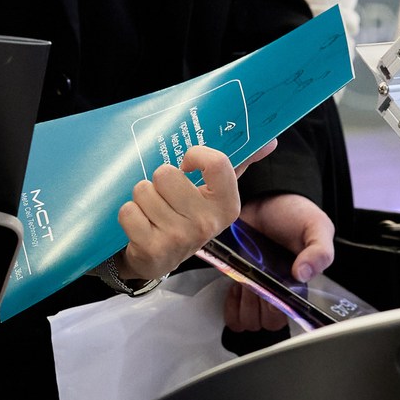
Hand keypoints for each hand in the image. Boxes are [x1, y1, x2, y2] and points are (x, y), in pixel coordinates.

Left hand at [112, 145, 240, 284]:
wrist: (159, 258)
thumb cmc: (187, 215)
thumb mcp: (214, 193)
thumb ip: (241, 163)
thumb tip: (270, 141)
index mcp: (227, 206)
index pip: (216, 163)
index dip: (195, 155)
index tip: (186, 163)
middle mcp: (207, 224)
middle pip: (166, 174)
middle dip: (158, 182)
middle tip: (165, 198)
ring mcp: (180, 239)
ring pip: (143, 190)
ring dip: (142, 199)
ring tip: (151, 212)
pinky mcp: (153, 250)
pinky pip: (128, 211)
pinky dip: (129, 215)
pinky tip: (140, 226)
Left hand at [224, 193, 337, 333]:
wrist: (266, 199)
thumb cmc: (294, 214)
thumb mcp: (316, 226)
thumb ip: (319, 250)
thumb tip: (303, 274)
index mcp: (299, 286)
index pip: (288, 316)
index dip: (276, 308)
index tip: (271, 288)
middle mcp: (278, 292)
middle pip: (266, 323)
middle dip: (259, 305)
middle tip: (257, 281)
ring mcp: (257, 290)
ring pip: (249, 321)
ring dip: (244, 304)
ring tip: (245, 281)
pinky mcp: (237, 283)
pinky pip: (233, 315)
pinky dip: (231, 306)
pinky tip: (235, 286)